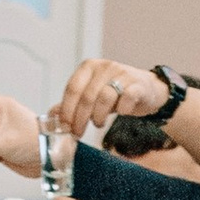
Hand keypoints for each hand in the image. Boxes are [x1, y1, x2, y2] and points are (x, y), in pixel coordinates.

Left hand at [51, 57, 171, 141]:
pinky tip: (121, 114)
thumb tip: (51, 116)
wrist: (147, 89)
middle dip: (80, 119)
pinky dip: (122, 110)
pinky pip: (127, 99)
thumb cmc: (115, 94)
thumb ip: (73, 104)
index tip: (65, 127)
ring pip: (104, 98)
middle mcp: (104, 67)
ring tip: (99, 123)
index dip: (67, 110)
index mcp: (89, 67)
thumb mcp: (92, 95)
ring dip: (98, 116)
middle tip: (78, 133)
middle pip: (87, 96)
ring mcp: (122, 74)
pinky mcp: (138, 84)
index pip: (72, 88)